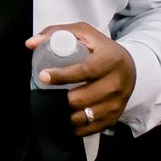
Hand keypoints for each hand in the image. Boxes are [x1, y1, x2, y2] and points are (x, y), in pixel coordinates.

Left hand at [31, 23, 135, 138]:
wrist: (130, 67)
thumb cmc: (100, 49)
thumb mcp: (83, 33)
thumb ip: (56, 33)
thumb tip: (30, 44)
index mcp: (110, 59)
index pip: (86, 70)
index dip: (63, 75)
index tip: (43, 76)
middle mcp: (117, 82)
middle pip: (84, 97)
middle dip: (62, 99)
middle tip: (47, 95)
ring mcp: (118, 102)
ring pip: (87, 116)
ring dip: (67, 115)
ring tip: (55, 108)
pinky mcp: (115, 116)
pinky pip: (93, 128)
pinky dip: (77, 127)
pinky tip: (66, 120)